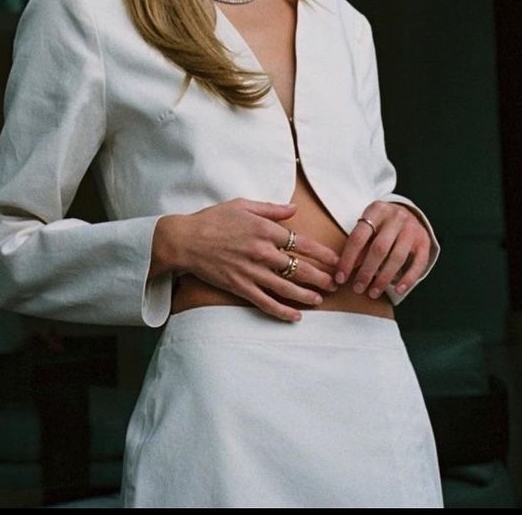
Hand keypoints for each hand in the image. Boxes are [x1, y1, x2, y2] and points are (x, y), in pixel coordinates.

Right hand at [175, 199, 339, 321]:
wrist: (186, 240)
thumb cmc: (213, 219)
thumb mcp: (243, 205)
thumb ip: (271, 209)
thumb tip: (293, 209)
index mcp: (265, 229)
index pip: (302, 243)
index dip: (321, 253)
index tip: (334, 260)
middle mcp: (262, 251)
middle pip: (299, 267)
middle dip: (321, 277)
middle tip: (335, 283)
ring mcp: (252, 271)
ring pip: (287, 287)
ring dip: (307, 295)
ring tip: (321, 299)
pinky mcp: (240, 287)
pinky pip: (266, 302)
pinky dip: (282, 311)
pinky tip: (295, 316)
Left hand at [334, 202, 429, 298]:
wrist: (409, 212)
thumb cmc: (382, 223)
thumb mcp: (368, 225)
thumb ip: (358, 244)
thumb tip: (345, 267)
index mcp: (377, 210)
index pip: (359, 237)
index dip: (348, 259)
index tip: (340, 277)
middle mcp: (396, 217)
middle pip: (379, 248)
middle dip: (366, 272)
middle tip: (358, 288)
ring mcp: (412, 229)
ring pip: (397, 258)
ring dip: (383, 279)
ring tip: (373, 292)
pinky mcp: (424, 242)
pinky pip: (418, 264)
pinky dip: (408, 279)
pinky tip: (398, 290)